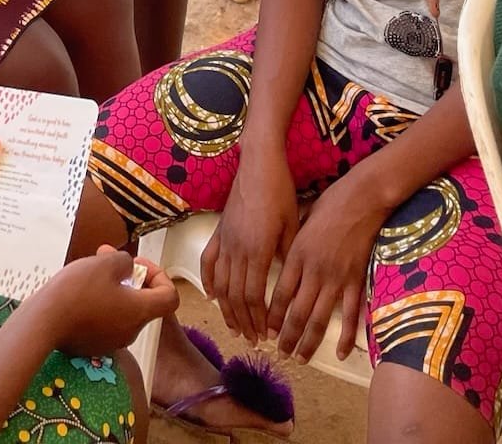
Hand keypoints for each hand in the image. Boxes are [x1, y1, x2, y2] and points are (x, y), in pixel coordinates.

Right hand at [34, 246, 177, 357]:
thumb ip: (125, 261)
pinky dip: (99, 304)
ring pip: (122, 309)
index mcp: (140, 311)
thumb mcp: (106, 263)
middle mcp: (131, 331)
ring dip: (113, 288)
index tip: (137, 265)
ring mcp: (112, 341)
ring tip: (89, 271)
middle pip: (143, 302)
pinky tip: (79, 292)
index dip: (159, 275)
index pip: (170, 297)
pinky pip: (105, 320)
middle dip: (129, 276)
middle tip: (107, 259)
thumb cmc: (78, 290)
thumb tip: (126, 269)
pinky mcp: (93, 345)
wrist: (45, 321)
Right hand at [202, 151, 298, 345]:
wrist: (259, 163)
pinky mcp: (218, 231)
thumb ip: (287, 256)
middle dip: (245, 321)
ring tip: (235, 327)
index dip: (259, 319)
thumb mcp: (292, 225)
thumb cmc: (280, 191)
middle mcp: (236, 249)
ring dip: (227, 309)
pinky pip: (208, 261)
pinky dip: (208, 281)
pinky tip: (211, 296)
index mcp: (256, 249)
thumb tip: (288, 285)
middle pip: (236, 295)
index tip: (267, 335)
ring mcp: (224, 240)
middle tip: (253, 339)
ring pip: (221, 283)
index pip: (253, 296)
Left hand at [266, 170, 386, 363]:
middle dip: (287, 337)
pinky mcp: (356, 280)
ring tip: (300, 358)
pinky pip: (351, 315)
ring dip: (308, 342)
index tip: (266, 331)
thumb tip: (279, 259)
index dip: (272, 317)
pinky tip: (340, 352)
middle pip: (297, 313)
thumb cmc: (329, 203)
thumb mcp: (301, 221)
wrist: (361, 198)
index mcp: (297, 254)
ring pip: (319, 319)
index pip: (279, 294)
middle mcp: (314, 271)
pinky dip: (346, 336)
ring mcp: (336, 278)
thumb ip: (291, 244)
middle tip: (281, 353)